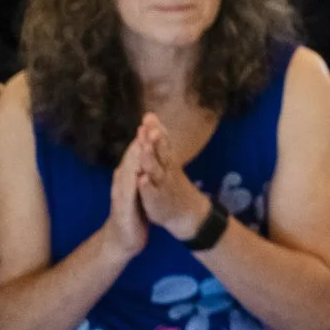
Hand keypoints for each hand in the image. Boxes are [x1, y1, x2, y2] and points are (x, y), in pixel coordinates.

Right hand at [103, 127, 152, 262]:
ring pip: (127, 174)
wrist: (122, 241)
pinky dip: (134, 186)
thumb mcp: (138, 189)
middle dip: (139, 141)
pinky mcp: (123, 211)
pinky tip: (139, 177)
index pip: (135, 153)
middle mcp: (122, 183)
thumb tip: (145, 152)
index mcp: (127, 177)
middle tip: (147, 122)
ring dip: (134, 159)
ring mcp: (121, 197)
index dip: (143, 136)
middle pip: (130, 158)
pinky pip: (129, 197)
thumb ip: (140, 171)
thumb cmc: (132, 213)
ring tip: (141, 143)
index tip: (152, 119)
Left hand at [132, 113, 214, 242]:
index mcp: (167, 161)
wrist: (186, 213)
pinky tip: (142, 180)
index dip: (156, 129)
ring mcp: (162, 185)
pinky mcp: (158, 201)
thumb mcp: (168, 164)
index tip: (149, 115)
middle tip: (149, 124)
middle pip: (160, 152)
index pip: (162, 142)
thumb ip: (161, 147)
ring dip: (150, 158)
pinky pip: (152, 193)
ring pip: (156, 170)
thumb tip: (154, 126)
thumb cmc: (171, 185)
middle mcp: (166, 170)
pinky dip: (147, 186)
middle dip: (155, 138)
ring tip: (144, 146)